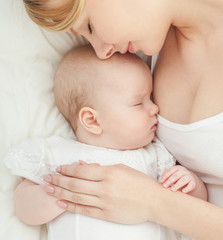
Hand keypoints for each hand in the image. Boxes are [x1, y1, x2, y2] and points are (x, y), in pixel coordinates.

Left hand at [43, 163, 159, 223]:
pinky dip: (70, 206)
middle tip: (46, 178)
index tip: (58, 168)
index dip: (67, 169)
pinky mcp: (105, 214)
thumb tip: (82, 165)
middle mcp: (104, 187)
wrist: (153, 201)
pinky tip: (60, 203)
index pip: (82, 171)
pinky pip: (84, 210)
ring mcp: (104, 202)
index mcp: (109, 173)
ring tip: (48, 189)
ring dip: (60, 192)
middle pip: (75, 184)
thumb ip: (100, 167)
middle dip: (58, 180)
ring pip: (76, 197)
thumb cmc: (139, 182)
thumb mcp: (121, 168)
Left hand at [161, 165, 196, 192]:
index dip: (166, 175)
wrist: (191, 180)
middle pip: (176, 175)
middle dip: (170, 180)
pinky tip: (183, 191)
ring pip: (183, 180)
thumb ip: (167, 176)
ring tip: (172, 189)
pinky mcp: (193, 183)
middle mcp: (184, 171)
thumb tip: (161, 181)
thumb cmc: (178, 177)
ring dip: (177, 185)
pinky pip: (191, 185)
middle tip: (165, 186)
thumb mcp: (173, 175)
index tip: (161, 181)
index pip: (171, 170)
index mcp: (178, 168)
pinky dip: (187, 188)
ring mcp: (189, 177)